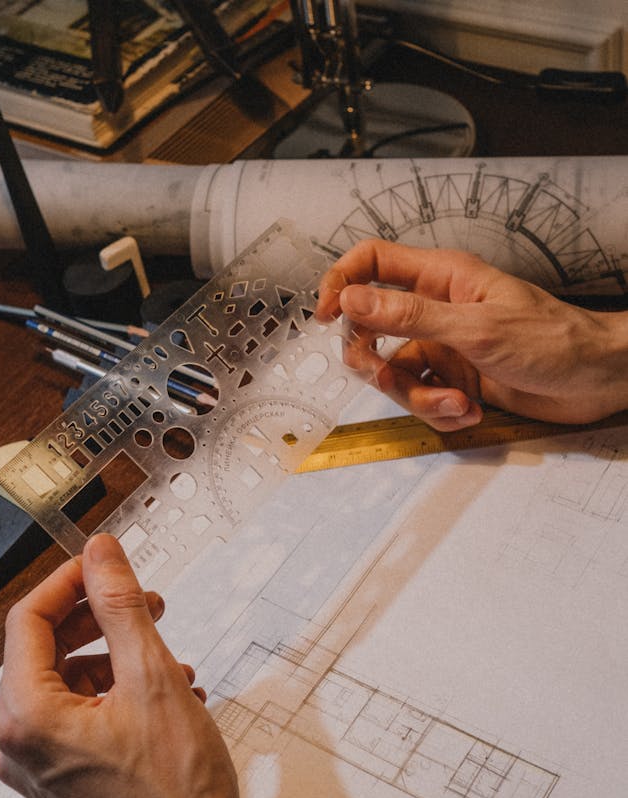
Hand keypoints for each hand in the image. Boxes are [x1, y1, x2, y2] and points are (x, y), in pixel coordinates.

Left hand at [0, 532, 238, 797]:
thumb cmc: (177, 797)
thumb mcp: (153, 678)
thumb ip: (121, 606)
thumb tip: (101, 556)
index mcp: (25, 717)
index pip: (29, 620)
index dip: (71, 582)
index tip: (105, 564)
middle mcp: (19, 745)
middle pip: (46, 650)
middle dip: (100, 620)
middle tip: (145, 603)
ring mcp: (39, 768)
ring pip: (69, 684)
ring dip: (118, 659)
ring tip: (170, 660)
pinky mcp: (63, 782)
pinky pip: (80, 718)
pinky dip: (118, 696)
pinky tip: (166, 695)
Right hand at [317, 239, 627, 430]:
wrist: (594, 381)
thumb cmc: (553, 340)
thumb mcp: (476, 328)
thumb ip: (409, 315)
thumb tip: (353, 300)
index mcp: (440, 277)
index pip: (371, 263)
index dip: (340, 283)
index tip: (324, 317)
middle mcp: (435, 309)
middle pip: (370, 328)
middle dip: (375, 363)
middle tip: (388, 377)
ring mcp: (443, 347)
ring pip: (396, 375)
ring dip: (419, 398)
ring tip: (457, 401)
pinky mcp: (454, 380)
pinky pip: (422, 400)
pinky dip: (440, 412)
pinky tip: (470, 409)